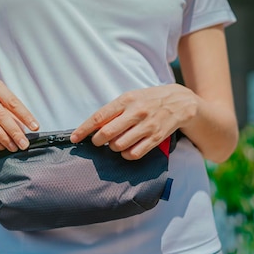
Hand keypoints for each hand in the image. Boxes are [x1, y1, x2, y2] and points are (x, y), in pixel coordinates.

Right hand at [0, 78, 38, 151]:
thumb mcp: (0, 99)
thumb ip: (12, 113)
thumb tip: (24, 131)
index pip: (13, 102)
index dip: (25, 116)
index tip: (35, 127)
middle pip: (1, 114)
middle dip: (14, 131)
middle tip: (24, 143)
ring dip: (3, 138)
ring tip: (12, 147)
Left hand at [71, 84, 198, 159]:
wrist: (180, 101)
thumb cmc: (149, 99)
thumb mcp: (130, 98)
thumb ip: (113, 111)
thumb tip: (94, 127)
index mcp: (126, 100)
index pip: (99, 117)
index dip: (84, 130)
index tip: (74, 138)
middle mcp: (136, 112)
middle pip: (107, 134)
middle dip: (98, 141)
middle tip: (98, 142)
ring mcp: (147, 126)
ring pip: (119, 145)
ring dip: (113, 148)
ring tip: (115, 143)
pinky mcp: (156, 138)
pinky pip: (134, 154)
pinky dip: (126, 155)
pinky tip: (126, 150)